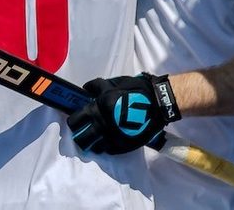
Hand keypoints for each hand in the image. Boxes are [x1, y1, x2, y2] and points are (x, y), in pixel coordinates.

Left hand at [66, 73, 180, 154]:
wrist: (159, 103)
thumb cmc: (137, 89)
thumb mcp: (115, 83)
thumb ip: (98, 87)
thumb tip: (86, 90)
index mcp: (100, 107)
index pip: (76, 120)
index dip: (74, 119)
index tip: (76, 118)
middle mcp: (104, 125)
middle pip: (80, 138)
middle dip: (79, 133)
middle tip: (84, 129)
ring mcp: (113, 137)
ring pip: (93, 147)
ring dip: (92, 142)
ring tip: (95, 137)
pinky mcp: (123, 145)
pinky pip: (108, 150)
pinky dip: (106, 145)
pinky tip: (108, 139)